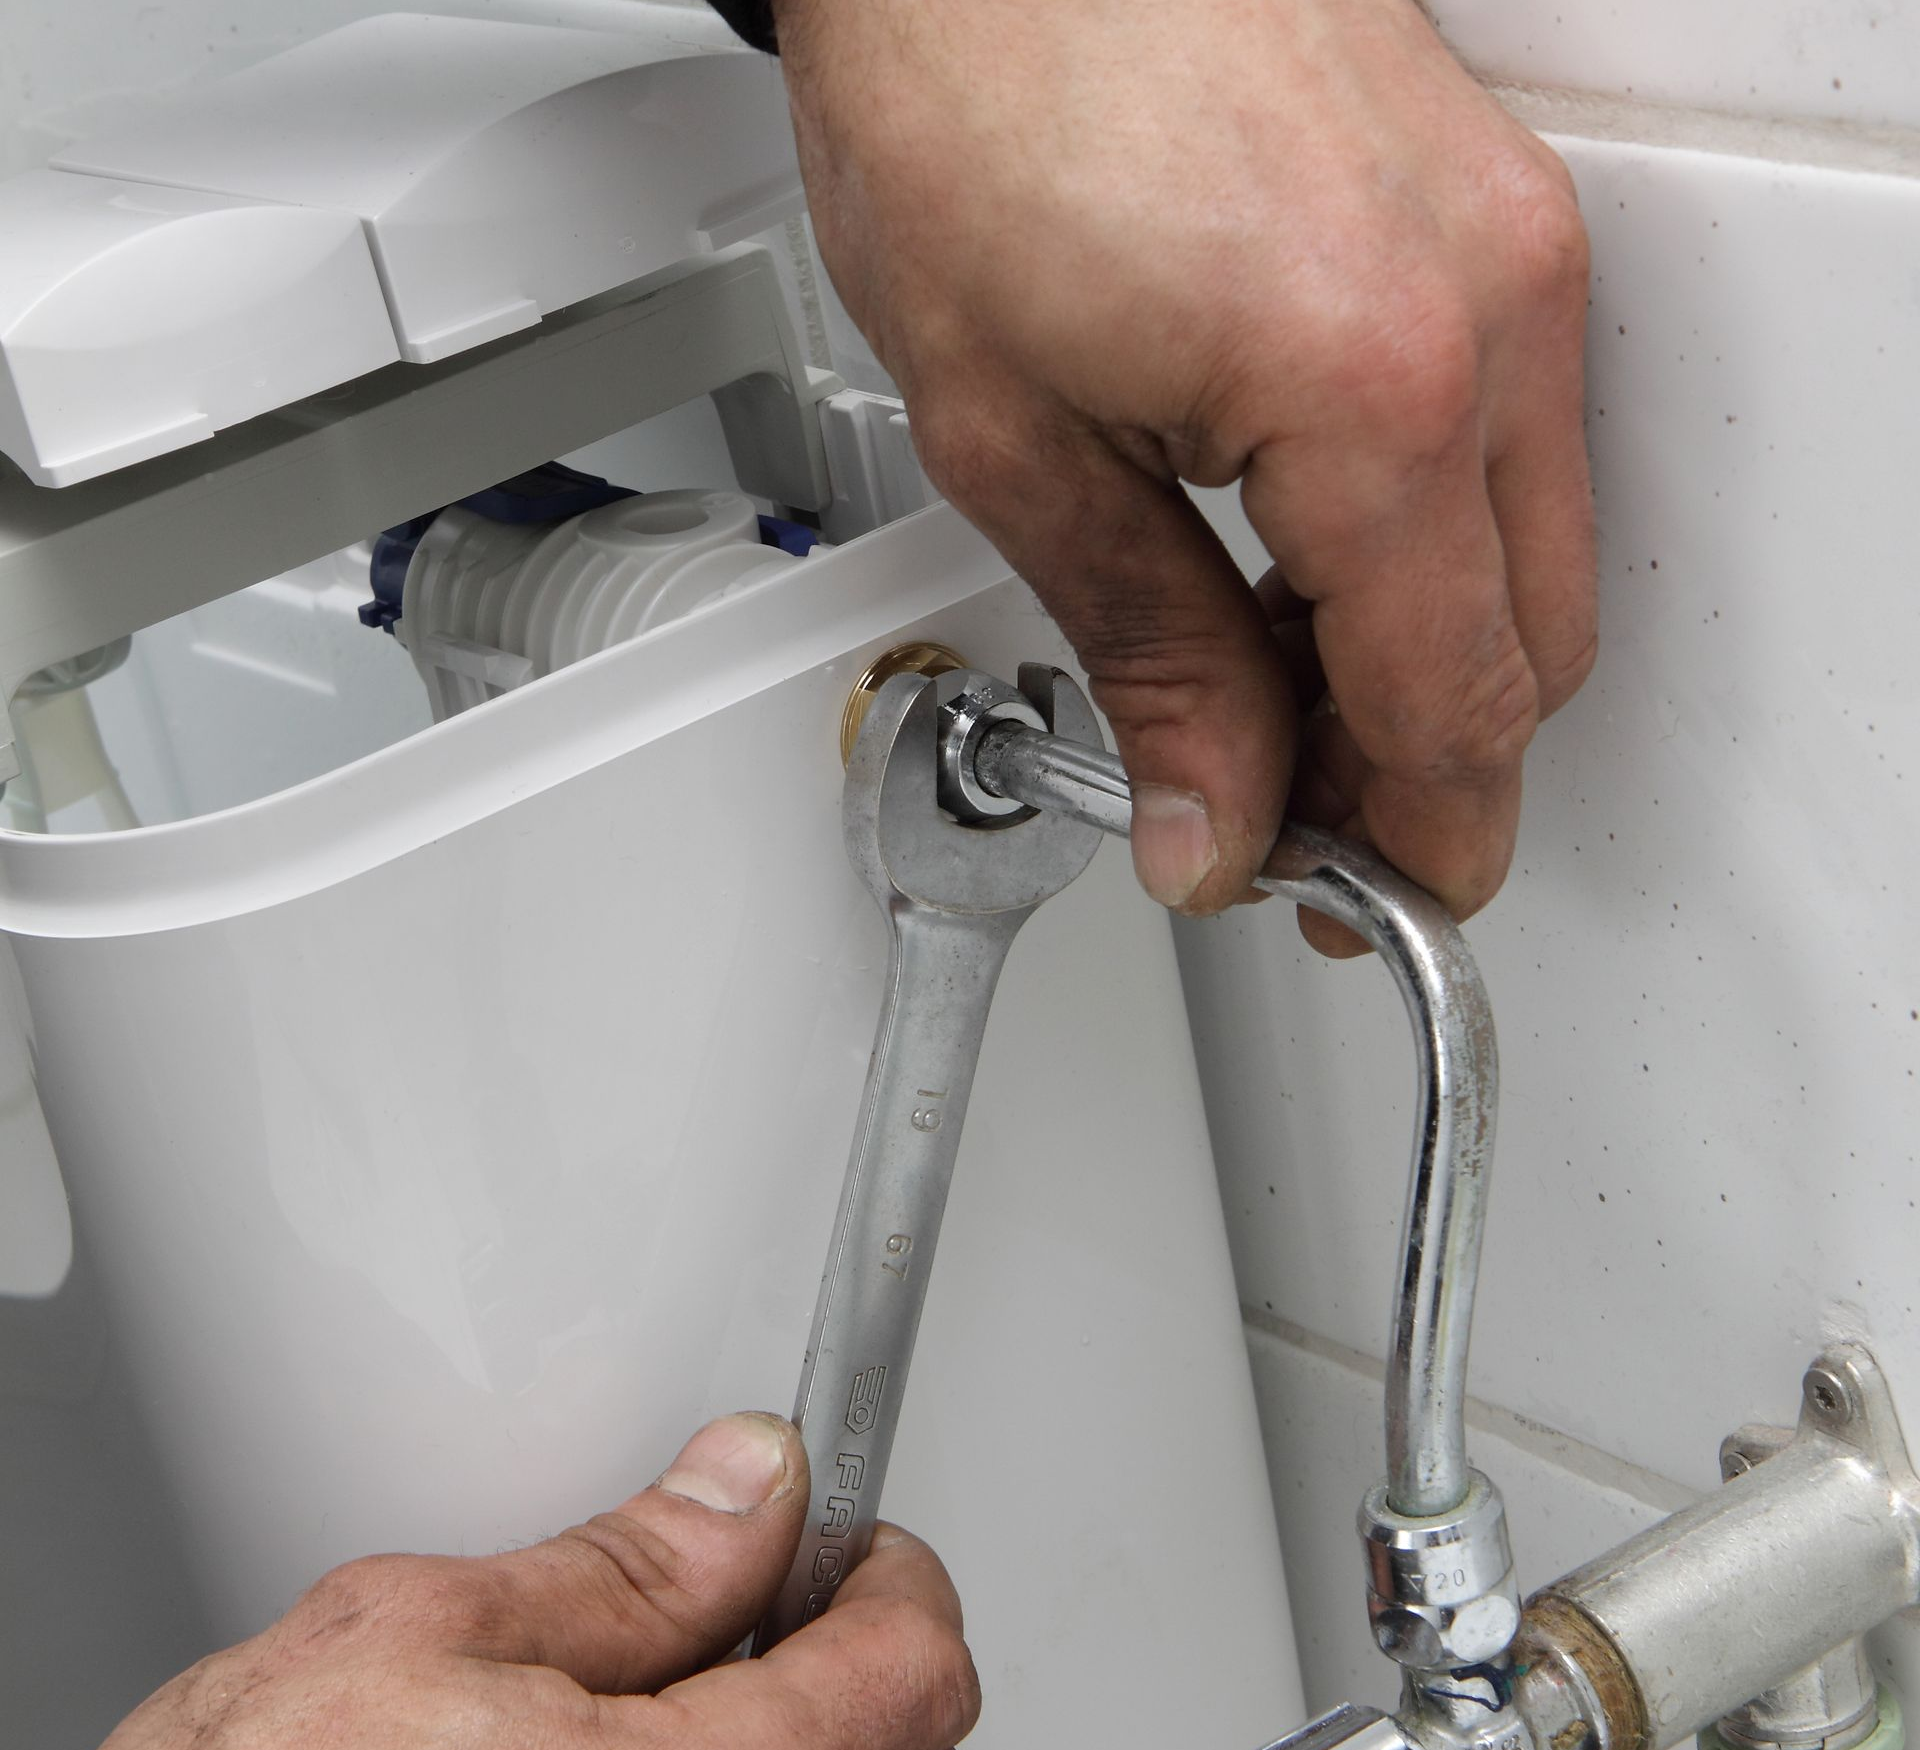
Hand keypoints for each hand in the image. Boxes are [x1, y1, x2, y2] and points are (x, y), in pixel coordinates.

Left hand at [775, 0, 1595, 941]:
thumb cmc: (966, 83)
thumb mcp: (1019, 443)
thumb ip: (1155, 663)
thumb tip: (1221, 821)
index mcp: (1373, 385)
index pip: (1453, 706)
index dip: (1410, 844)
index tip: (1354, 906)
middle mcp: (1488, 302)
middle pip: (1527, 646)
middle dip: (1425, 769)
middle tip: (1296, 823)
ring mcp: (1507, 235)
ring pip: (1534, 547)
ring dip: (1428, 656)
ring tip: (1278, 703)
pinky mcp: (1485, 198)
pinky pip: (1513, 432)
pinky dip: (1433, 536)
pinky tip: (1317, 568)